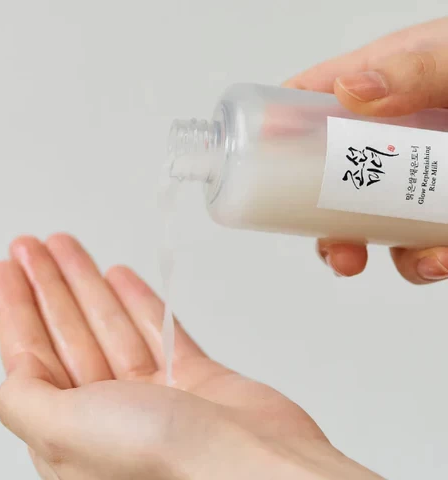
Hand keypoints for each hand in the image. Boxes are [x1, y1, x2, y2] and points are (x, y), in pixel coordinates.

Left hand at [0, 234, 381, 479]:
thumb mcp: (69, 433)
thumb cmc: (166, 462)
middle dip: (49, 287)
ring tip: (67, 248)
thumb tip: (13, 375)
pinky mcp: (194, 378)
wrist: (253, 465)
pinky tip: (120, 276)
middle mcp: (111, 415)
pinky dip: (137, 301)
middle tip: (33, 246)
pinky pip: (157, 330)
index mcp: (71, 434)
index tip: (8, 269)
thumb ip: (29, 402)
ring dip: (87, 285)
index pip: (32, 358)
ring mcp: (156, 395)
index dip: (16, 310)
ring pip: (111, 325)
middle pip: (70, 334)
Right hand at [284, 16, 447, 283]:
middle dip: (316, 216)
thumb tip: (350, 92)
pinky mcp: (443, 210)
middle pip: (330, 176)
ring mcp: (421, 176)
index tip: (257, 154)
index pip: (313, 102)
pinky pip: (421, 242)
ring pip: (370, 219)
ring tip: (375, 260)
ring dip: (363, 247)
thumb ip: (417, 64)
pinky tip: (436, 260)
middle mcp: (397, 135)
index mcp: (388, 87)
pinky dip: (422, 260)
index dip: (278, 126)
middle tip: (327, 244)